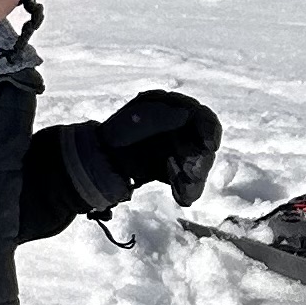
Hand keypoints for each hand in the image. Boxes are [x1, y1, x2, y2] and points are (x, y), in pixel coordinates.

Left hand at [93, 89, 223, 206]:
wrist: (95, 165)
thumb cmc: (112, 138)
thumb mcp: (133, 123)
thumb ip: (159, 117)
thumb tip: (186, 114)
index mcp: (166, 107)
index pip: (199, 115)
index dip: (208, 129)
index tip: (210, 146)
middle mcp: (175, 126)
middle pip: (201, 143)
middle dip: (200, 161)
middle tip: (194, 175)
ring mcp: (174, 147)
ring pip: (196, 163)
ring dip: (194, 178)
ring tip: (185, 194)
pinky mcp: (169, 167)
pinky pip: (185, 178)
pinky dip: (186, 188)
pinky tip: (183, 198)